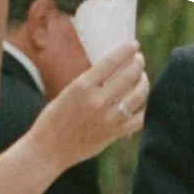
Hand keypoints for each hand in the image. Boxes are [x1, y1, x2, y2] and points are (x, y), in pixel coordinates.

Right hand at [35, 44, 147, 162]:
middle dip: (138, 64)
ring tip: (143, 78)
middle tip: (139, 60)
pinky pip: (139, 119)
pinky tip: (144, 102)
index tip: (134, 45)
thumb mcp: (68, 92)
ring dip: (144, 83)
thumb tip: (112, 70)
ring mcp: (109, 118)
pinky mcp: (115, 133)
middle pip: (129, 76)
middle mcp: (98, 101)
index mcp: (82, 86)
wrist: (49, 149)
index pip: (111, 62)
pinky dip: (145, 108)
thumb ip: (90, 83)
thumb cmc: (54, 119)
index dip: (126, 51)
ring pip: (138, 96)